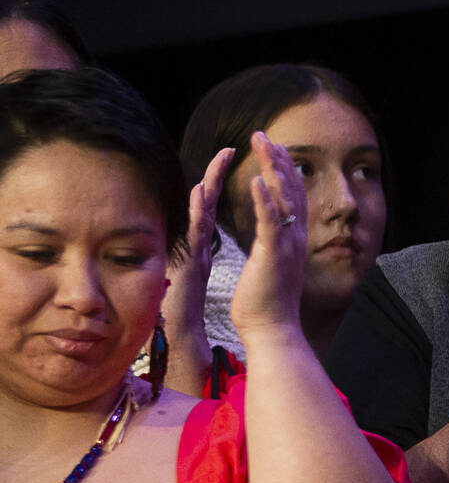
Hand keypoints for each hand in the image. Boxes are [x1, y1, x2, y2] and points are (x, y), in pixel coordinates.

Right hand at [164, 146, 233, 364]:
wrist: (179, 333)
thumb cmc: (186, 306)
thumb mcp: (200, 271)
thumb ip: (199, 251)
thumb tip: (202, 237)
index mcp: (205, 243)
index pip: (217, 207)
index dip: (224, 186)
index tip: (236, 165)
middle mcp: (197, 242)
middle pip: (208, 202)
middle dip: (216, 174)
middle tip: (230, 149)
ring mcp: (192, 249)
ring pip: (202, 211)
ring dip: (208, 184)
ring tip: (218, 160)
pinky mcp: (190, 261)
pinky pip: (196, 232)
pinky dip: (199, 211)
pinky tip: (201, 192)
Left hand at [229, 131, 309, 341]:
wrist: (273, 330)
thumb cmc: (267, 305)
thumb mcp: (273, 269)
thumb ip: (273, 249)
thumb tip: (272, 240)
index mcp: (293, 241)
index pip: (292, 198)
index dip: (284, 171)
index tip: (273, 149)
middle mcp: (296, 239)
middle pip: (291, 190)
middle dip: (277, 160)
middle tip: (264, 135)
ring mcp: (287, 245)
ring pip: (283, 198)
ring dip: (272, 168)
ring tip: (261, 144)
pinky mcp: (272, 254)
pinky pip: (269, 222)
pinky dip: (264, 200)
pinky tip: (257, 180)